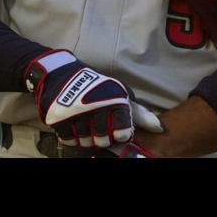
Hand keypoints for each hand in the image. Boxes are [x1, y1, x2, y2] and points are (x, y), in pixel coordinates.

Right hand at [24, 50, 165, 149]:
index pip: (122, 130)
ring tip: (88, 128)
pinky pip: (69, 139)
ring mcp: (75, 114)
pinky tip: (75, 128)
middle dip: (104, 138)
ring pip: (85, 141)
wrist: (62, 76)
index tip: (120, 133)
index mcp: (113, 100)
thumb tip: (159, 128)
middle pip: (103, 139)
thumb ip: (138, 113)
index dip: (122, 135)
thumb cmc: (97, 87)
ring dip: (87, 138)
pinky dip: (72, 138)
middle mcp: (94, 107)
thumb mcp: (120, 94)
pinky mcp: (58, 119)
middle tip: (101, 130)